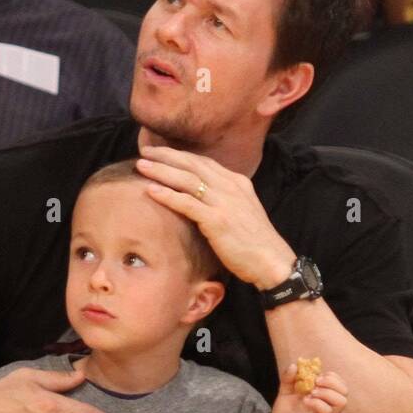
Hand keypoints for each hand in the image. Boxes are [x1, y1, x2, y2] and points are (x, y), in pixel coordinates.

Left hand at [136, 145, 295, 288]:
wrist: (272, 261)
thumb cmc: (254, 243)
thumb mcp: (240, 212)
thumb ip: (223, 200)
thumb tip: (202, 199)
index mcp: (236, 182)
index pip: (203, 161)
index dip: (179, 155)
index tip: (159, 152)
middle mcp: (230, 186)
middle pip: (192, 164)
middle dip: (166, 156)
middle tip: (144, 151)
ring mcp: (224, 202)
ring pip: (187, 179)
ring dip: (162, 171)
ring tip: (141, 165)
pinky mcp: (217, 221)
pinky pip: (187, 203)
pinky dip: (167, 195)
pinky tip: (150, 190)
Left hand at [268, 364, 347, 412]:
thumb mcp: (285, 392)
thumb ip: (288, 378)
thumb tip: (294, 365)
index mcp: (323, 395)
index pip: (340, 383)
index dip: (331, 376)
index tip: (315, 375)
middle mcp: (328, 405)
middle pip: (345, 390)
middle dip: (332, 382)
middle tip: (315, 383)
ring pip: (342, 401)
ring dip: (326, 393)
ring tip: (311, 394)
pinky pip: (328, 411)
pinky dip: (317, 403)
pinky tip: (306, 402)